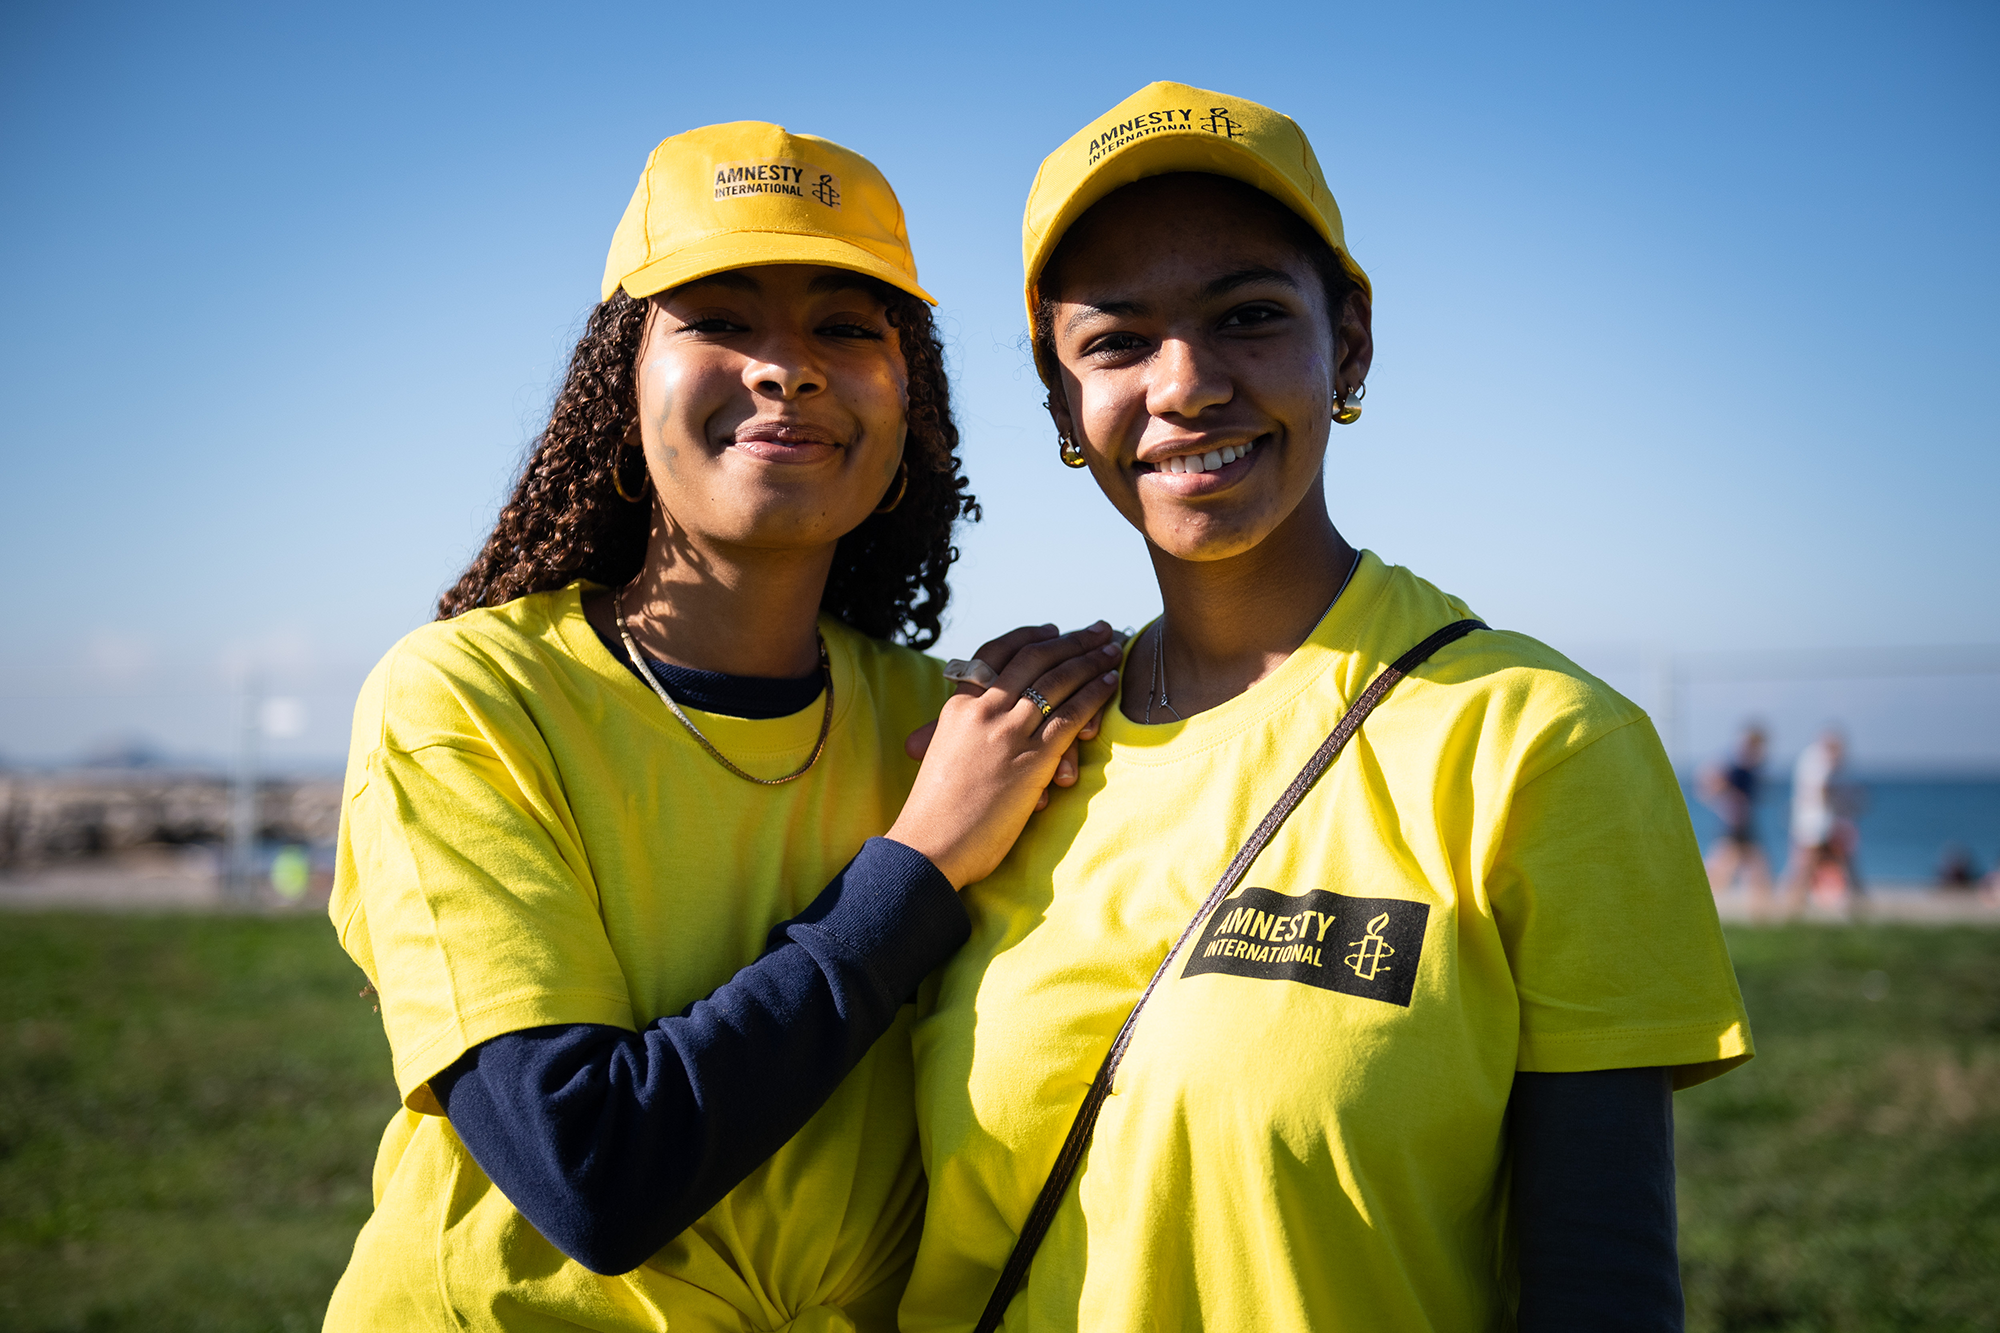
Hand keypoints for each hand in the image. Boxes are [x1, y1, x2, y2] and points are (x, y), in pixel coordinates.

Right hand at [904, 636, 1113, 806]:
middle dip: (1070, 640)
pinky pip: (1070, 715)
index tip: (1052, 629)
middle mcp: (982, 710)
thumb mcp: (942, 756)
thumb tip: (966, 723)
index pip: (997, 653)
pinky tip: (1110, 683)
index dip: (1029, 636)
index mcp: (958, 706)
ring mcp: (1008, 732)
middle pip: (1034, 659)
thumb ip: (958, 732)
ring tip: (1113, 649)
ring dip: (1090, 660)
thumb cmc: (934, 812)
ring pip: (1057, 681)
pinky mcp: (1032, 759)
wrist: (929, 846)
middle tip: (1097, 628)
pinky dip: (1094, 694)